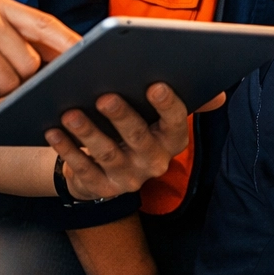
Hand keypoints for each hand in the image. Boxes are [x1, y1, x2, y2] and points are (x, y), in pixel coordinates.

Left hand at [45, 84, 225, 200]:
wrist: (109, 168)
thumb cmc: (137, 128)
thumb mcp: (161, 118)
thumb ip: (186, 102)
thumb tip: (219, 95)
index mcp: (173, 139)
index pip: (177, 123)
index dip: (167, 106)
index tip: (155, 85)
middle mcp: (155, 162)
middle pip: (139, 138)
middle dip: (122, 117)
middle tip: (105, 96)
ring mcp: (128, 178)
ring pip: (107, 154)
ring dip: (88, 133)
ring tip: (70, 113)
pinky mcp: (102, 189)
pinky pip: (83, 170)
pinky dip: (67, 150)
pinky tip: (53, 131)